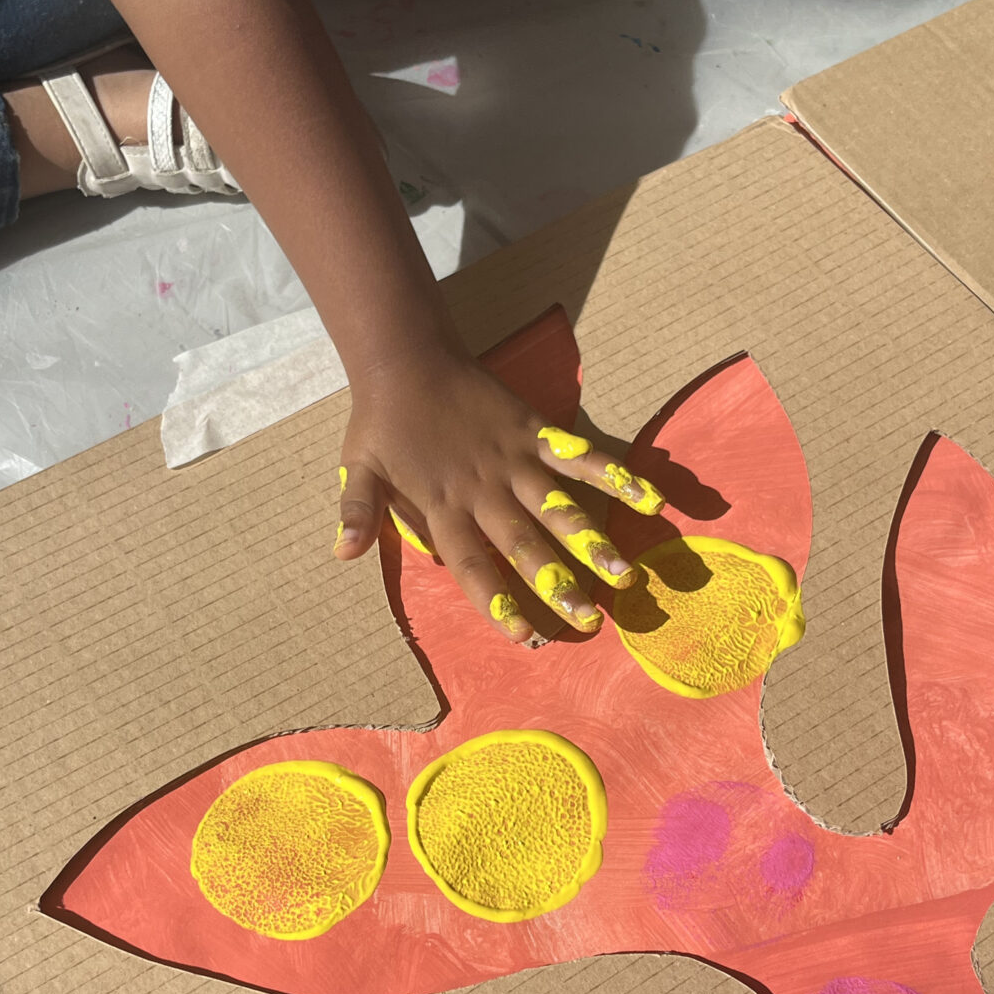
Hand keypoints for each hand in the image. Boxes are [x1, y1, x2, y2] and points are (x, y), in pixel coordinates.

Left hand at [334, 351, 663, 643]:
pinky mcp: (534, 432)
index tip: (524, 636)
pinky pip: (580, 456)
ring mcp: (513, 461)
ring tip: (626, 576)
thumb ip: (358, 513)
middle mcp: (483, 491)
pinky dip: (616, 475)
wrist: (408, 358)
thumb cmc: (382, 423)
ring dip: (593, 542)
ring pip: (559, 508)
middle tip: (589, 620)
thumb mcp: (358, 470)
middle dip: (558, 585)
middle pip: (525, 546)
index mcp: (442, 508)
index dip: (497, 601)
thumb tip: (343, 555)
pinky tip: (650, 498)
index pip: (471, 566)